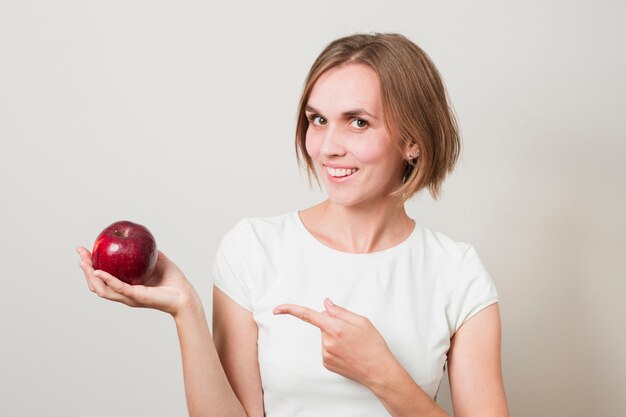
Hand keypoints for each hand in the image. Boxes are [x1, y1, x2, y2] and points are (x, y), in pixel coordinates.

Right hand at [77, 246, 197, 316]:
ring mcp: (129, 297)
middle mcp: (124, 293)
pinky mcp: (137, 297)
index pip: (103, 277)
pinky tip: (99, 272)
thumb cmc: (173, 280)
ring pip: (103, 289)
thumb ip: (146, 251)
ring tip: (84, 263)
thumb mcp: (156, 260)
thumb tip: (137, 236)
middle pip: (97, 284)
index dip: (91, 265)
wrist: (185, 295)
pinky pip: (119, 288)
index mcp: (126, 286)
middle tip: (80, 254)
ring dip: (91, 276)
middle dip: (86, 269)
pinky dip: (108, 280)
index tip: (84, 251)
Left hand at [273, 298, 398, 388]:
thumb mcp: (362, 321)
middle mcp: (327, 342)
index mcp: (336, 328)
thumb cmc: (373, 345)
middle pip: (323, 324)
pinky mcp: (327, 363)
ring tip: (352, 344)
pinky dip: (335, 347)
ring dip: (335, 336)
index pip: (308, 315)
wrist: (378, 371)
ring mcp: (326, 354)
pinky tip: (348, 352)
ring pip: (325, 336)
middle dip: (333, 323)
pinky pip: (327, 348)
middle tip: (351, 331)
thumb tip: (326, 304)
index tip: (277, 309)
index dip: (290, 310)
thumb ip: (341, 311)